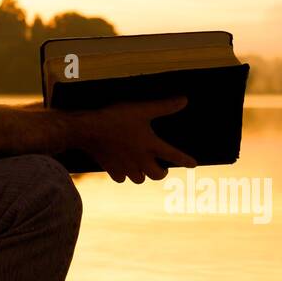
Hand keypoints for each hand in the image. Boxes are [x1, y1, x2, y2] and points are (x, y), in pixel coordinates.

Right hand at [70, 96, 196, 183]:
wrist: (88, 130)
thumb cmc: (115, 118)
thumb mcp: (141, 109)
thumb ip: (163, 106)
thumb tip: (184, 100)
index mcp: (150, 145)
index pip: (174, 155)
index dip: (185, 160)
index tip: (193, 164)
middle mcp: (140, 160)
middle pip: (157, 175)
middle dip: (162, 172)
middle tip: (162, 168)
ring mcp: (125, 166)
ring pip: (139, 179)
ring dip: (143, 175)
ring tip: (142, 167)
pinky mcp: (111, 169)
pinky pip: (121, 178)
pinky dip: (124, 175)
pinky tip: (123, 169)